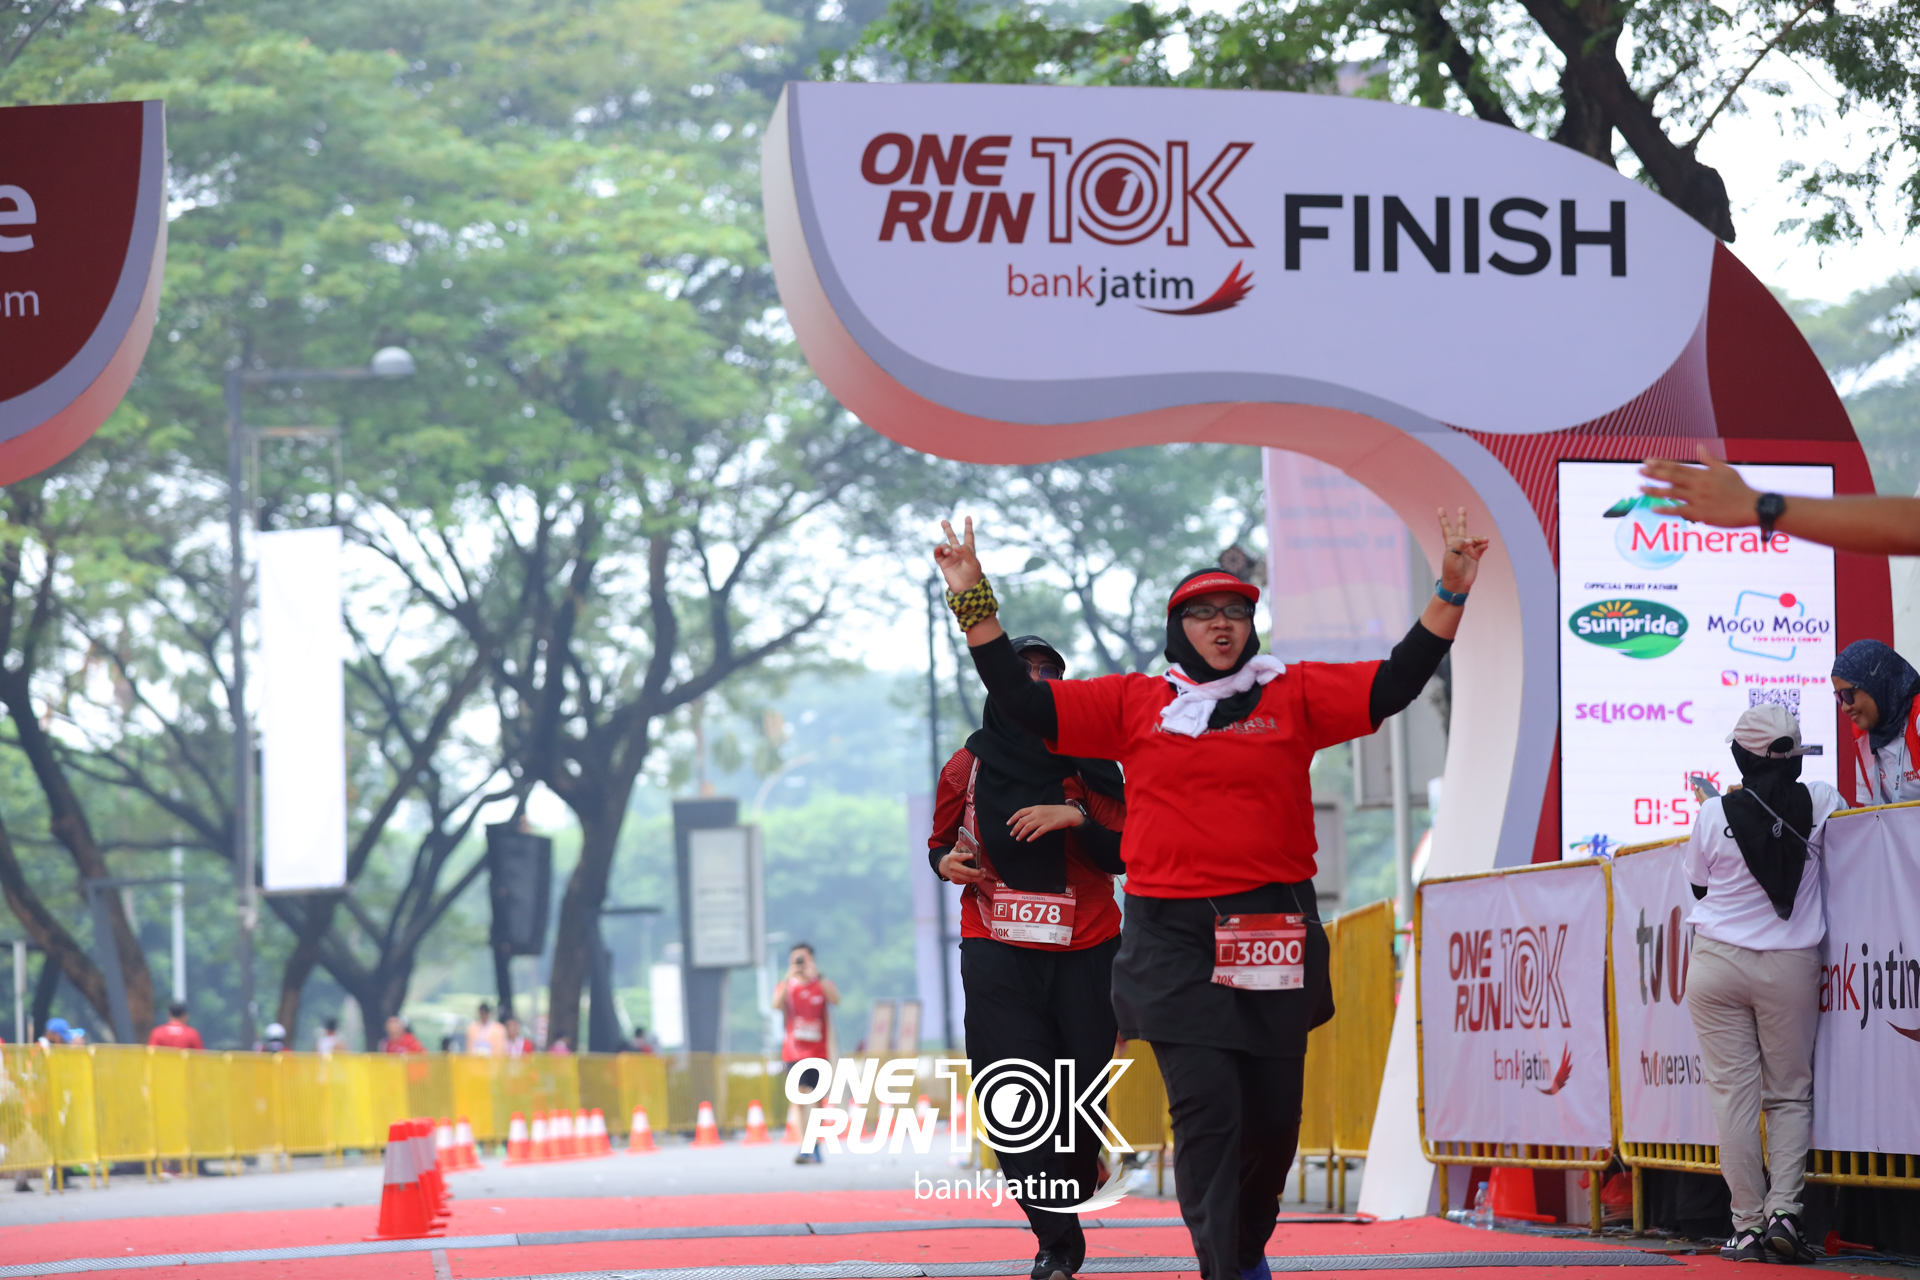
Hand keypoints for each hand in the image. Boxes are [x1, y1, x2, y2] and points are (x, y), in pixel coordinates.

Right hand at [935, 517, 984, 593]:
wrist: (966, 588)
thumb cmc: (973, 574)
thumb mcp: (973, 561)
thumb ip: (965, 551)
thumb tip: (955, 546)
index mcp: (969, 550)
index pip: (968, 536)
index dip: (968, 526)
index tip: (968, 517)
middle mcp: (958, 552)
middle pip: (952, 538)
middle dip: (948, 529)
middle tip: (943, 521)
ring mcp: (950, 557)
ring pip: (945, 545)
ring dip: (946, 546)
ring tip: (949, 552)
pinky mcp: (943, 563)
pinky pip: (938, 553)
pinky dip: (938, 550)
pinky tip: (939, 549)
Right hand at [937, 848, 984, 882]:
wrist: (944, 867)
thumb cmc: (952, 858)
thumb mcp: (955, 851)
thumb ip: (959, 846)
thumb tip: (960, 842)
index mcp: (953, 858)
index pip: (960, 857)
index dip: (966, 856)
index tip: (972, 855)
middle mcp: (953, 867)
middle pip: (966, 871)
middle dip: (976, 872)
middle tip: (983, 871)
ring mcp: (954, 875)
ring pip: (967, 879)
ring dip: (977, 878)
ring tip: (982, 876)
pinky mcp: (956, 881)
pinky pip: (966, 882)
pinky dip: (972, 880)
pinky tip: (977, 878)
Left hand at [1007, 804, 1084, 840]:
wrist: (1069, 813)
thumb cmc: (1056, 811)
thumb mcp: (1043, 808)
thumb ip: (1034, 812)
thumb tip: (1024, 819)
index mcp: (1035, 807)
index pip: (1020, 812)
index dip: (1013, 818)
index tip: (1008, 824)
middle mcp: (1037, 813)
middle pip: (1022, 821)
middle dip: (1015, 828)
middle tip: (1012, 834)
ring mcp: (1043, 819)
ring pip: (1028, 827)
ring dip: (1021, 833)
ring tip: (1018, 838)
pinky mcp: (1048, 826)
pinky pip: (1038, 832)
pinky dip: (1032, 836)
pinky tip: (1028, 840)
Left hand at [1437, 506, 1489, 595]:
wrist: (1458, 584)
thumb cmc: (1451, 569)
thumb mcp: (1451, 555)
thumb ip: (1459, 544)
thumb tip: (1470, 540)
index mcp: (1450, 544)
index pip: (1447, 528)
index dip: (1443, 519)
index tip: (1440, 509)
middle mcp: (1459, 545)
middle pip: (1461, 528)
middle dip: (1462, 519)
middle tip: (1462, 508)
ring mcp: (1468, 550)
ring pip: (1475, 538)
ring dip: (1479, 537)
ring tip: (1484, 541)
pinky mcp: (1476, 556)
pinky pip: (1482, 547)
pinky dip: (1484, 544)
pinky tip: (1486, 544)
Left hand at [1639, 447, 1758, 526]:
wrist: (1752, 507)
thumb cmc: (1740, 488)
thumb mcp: (1725, 470)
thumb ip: (1709, 459)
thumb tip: (1699, 446)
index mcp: (1703, 474)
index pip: (1678, 466)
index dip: (1661, 464)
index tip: (1647, 460)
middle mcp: (1698, 485)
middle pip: (1672, 477)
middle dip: (1654, 473)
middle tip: (1639, 470)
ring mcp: (1698, 499)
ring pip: (1672, 493)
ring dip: (1654, 491)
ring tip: (1640, 488)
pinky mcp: (1700, 513)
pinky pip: (1679, 511)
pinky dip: (1666, 510)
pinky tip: (1652, 508)